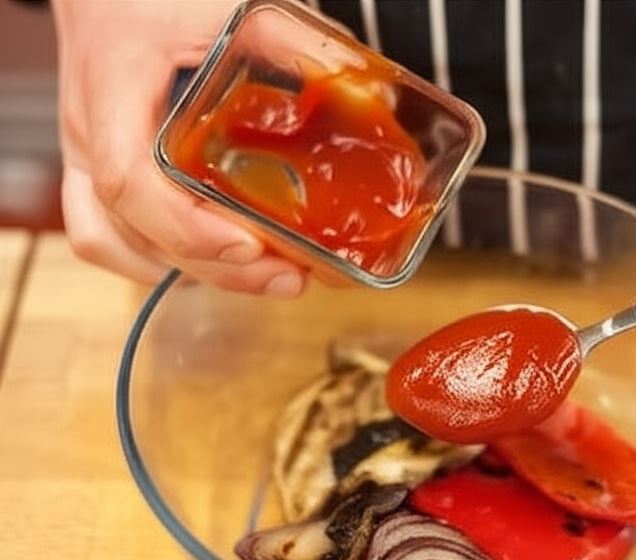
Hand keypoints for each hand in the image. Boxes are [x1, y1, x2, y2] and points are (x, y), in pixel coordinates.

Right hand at [53, 0, 305, 296]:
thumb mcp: (231, 7)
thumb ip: (297, 45)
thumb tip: (370, 97)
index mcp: (115, 87)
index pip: (129, 179)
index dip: (187, 226)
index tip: (248, 246)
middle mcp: (91, 132)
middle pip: (135, 229)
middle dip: (218, 267)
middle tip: (290, 276)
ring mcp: (85, 156)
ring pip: (116, 244)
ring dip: (194, 271)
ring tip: (268, 275)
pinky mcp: (95, 172)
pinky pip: (105, 239)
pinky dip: (160, 262)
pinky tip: (213, 265)